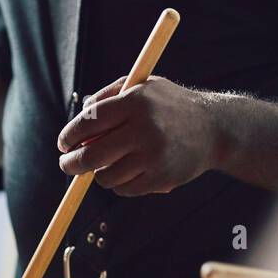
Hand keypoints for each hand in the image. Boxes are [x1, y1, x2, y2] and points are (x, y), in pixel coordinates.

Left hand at [57, 76, 220, 195]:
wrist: (213, 128)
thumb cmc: (169, 106)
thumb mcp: (141, 88)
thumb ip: (108, 97)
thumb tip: (79, 120)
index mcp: (135, 102)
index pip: (89, 122)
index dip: (70, 136)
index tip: (64, 144)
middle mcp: (144, 128)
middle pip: (92, 155)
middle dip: (72, 164)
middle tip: (67, 165)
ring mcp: (153, 155)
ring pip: (106, 176)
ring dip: (99, 174)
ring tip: (106, 165)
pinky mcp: (161, 177)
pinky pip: (124, 189)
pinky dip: (119, 184)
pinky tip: (127, 173)